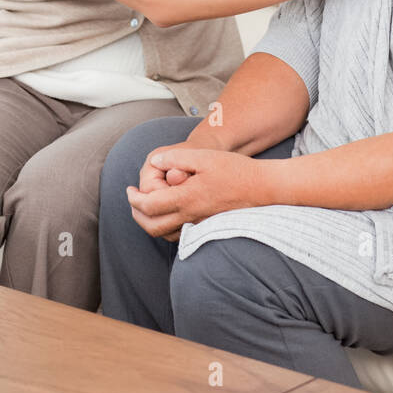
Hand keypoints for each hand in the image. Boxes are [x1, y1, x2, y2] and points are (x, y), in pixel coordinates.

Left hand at [126, 146, 267, 239]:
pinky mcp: (208, 226)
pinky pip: (179, 235)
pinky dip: (166, 229)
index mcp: (186, 198)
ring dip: (149, 223)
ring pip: (165, 234)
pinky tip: (168, 215)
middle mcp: (190, 215)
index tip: (129, 190)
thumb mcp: (203, 157)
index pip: (148, 206)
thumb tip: (155, 162)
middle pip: (152, 226)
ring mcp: (199, 224)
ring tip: (145, 208)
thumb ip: (176, 159)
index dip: (134, 199)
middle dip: (137, 214)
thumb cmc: (235, 170)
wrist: (262, 188)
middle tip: (133, 200)